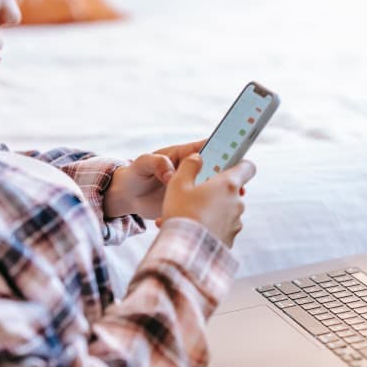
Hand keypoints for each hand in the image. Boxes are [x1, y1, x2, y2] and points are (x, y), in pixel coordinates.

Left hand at [104, 139, 245, 218]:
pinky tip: (211, 219)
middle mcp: (192, 170)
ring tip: (230, 205)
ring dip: (223, 196)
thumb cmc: (135, 174)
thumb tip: (171, 175)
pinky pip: (203, 206)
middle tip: (238, 187)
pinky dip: (208, 212)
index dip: (223, 148)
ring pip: (214, 189)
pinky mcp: (190, 203)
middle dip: (229, 177)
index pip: (207, 147)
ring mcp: (193, 187)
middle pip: (217, 169)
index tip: (236, 153)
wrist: (128, 197)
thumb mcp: (143, 163)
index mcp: (183, 155)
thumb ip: (157, 163)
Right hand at [158, 154, 255, 246]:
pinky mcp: (230, 239)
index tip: (228, 165)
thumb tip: (198, 158)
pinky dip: (208, 227)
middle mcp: (237, 203)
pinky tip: (189, 230)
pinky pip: (220, 228)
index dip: (239, 164)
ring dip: (208, 211)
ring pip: (223, 211)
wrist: (185, 251)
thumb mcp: (178, 183)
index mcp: (228, 185)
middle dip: (214, 191)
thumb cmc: (182, 213)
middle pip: (231, 190)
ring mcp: (236, 223)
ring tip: (185, 217)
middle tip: (194, 195)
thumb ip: (190, 165)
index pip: (247, 167)